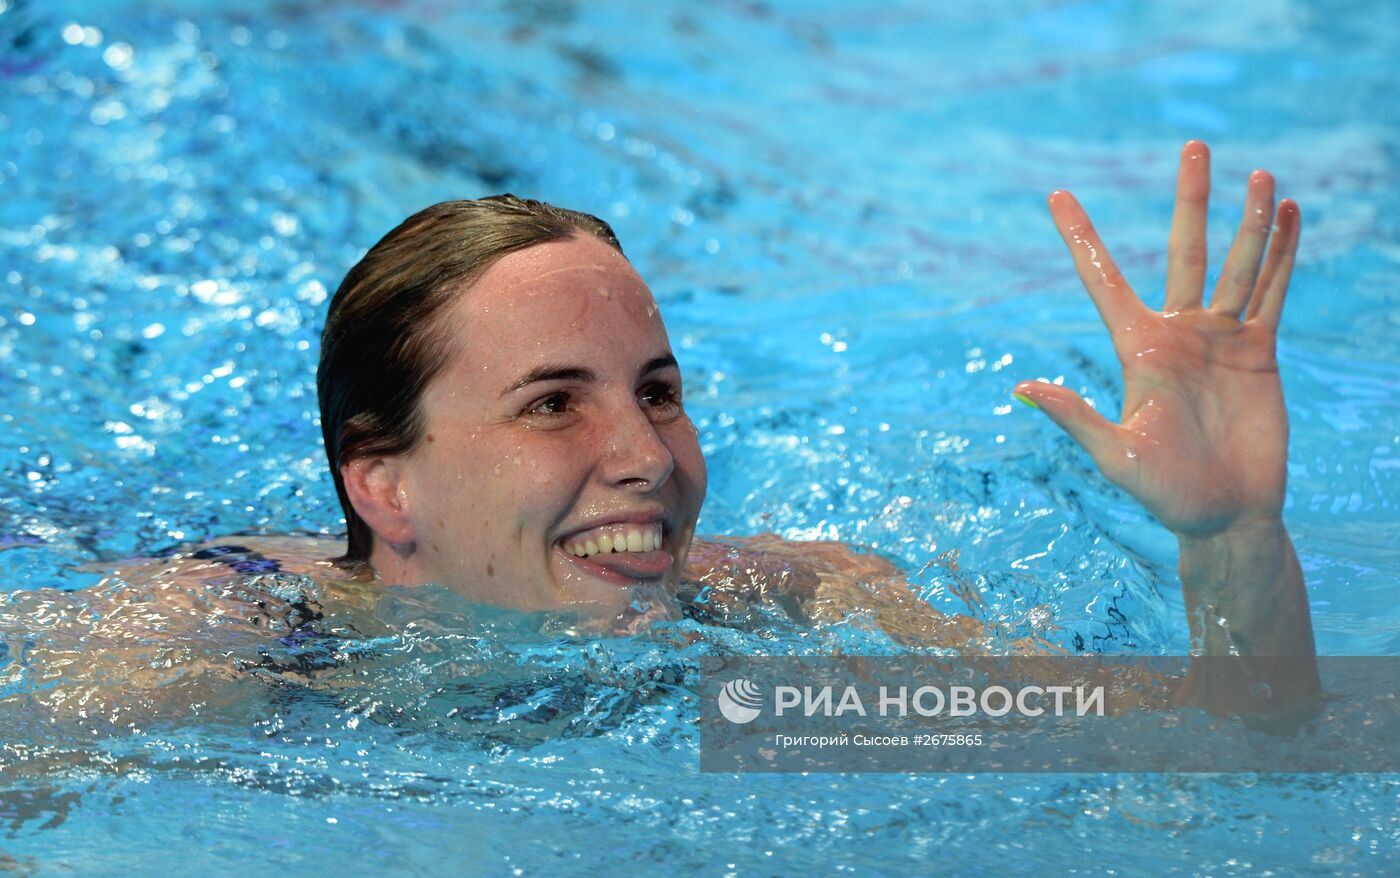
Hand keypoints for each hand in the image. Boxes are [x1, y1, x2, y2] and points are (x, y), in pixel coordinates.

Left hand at [1014, 141, 1300, 538]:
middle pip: (1184, 250)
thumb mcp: (1114, 454)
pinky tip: (1290, 215)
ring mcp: (1220, 339)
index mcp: (1137, 347)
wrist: (1225, 516)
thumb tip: (1022, 387)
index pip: (1103, 278)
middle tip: (1194, 146)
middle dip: (1189, 199)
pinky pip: (1273, 294)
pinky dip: (1284, 254)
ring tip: (1260, 175)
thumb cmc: (1163, 492)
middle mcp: (1177, 332)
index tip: (1056, 194)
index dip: (1081, 236)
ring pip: (1238, 265)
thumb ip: (1076, 417)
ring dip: (1251, 221)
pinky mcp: (1260, 353)